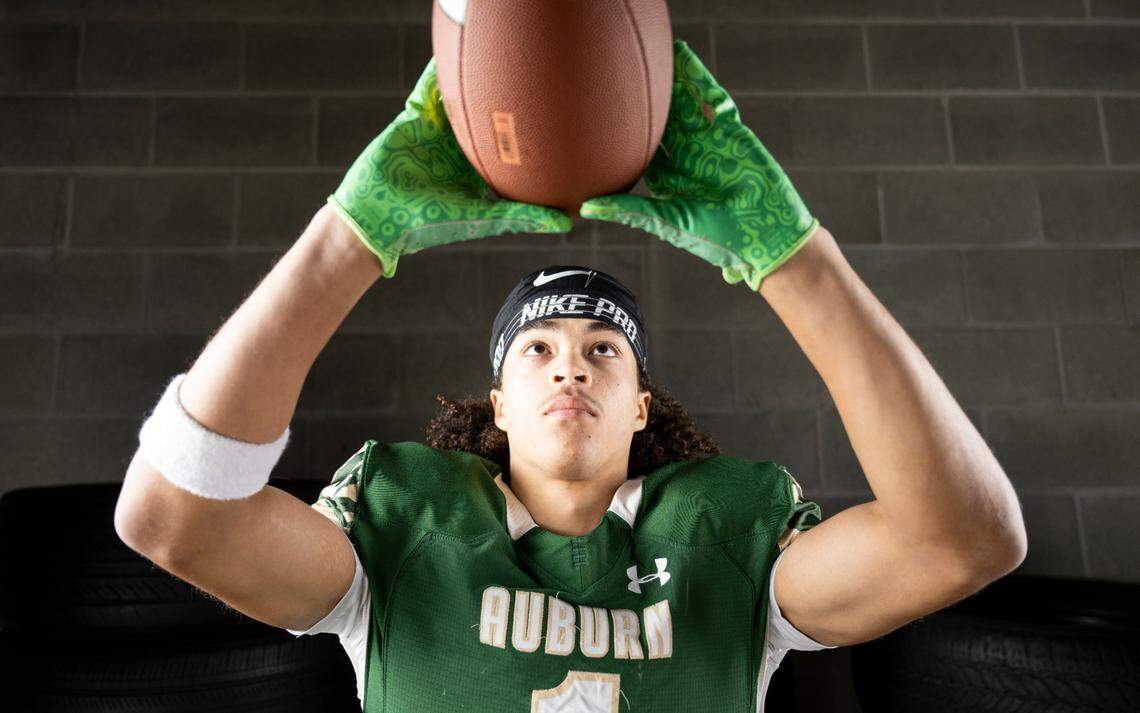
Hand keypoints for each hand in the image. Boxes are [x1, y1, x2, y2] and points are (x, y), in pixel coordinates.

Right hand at [326, 58, 572, 278]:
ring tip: (498, 56)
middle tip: (535, 73)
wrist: (378, 217)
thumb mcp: (482, 218)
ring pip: (461, 97)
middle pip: (488, 114)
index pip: (509, 142)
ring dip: (474, 79)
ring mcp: (438, 130)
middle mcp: (462, 147)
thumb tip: (568, 224)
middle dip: (506, 98)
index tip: (559, 114)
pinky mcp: (415, 117)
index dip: (529, 129)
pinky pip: (428, 89)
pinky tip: (452, 52)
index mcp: (480, 167)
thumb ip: (522, 217)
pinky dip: (438, 72)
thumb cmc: (430, 223)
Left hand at [579, 39, 818, 291]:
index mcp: (668, 177)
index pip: (641, 147)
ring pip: (683, 104)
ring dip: (667, 80)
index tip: (596, 110)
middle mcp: (686, 156)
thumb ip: (629, 210)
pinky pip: (711, 100)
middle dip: (644, 99)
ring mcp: (709, 141)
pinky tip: (683, 58)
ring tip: (647, 55)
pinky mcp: (731, 131)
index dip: (622, 129)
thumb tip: (585, 208)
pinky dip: (698, 79)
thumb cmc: (716, 237)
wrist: (764, 234)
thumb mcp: (667, 220)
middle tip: (618, 72)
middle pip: (660, 120)